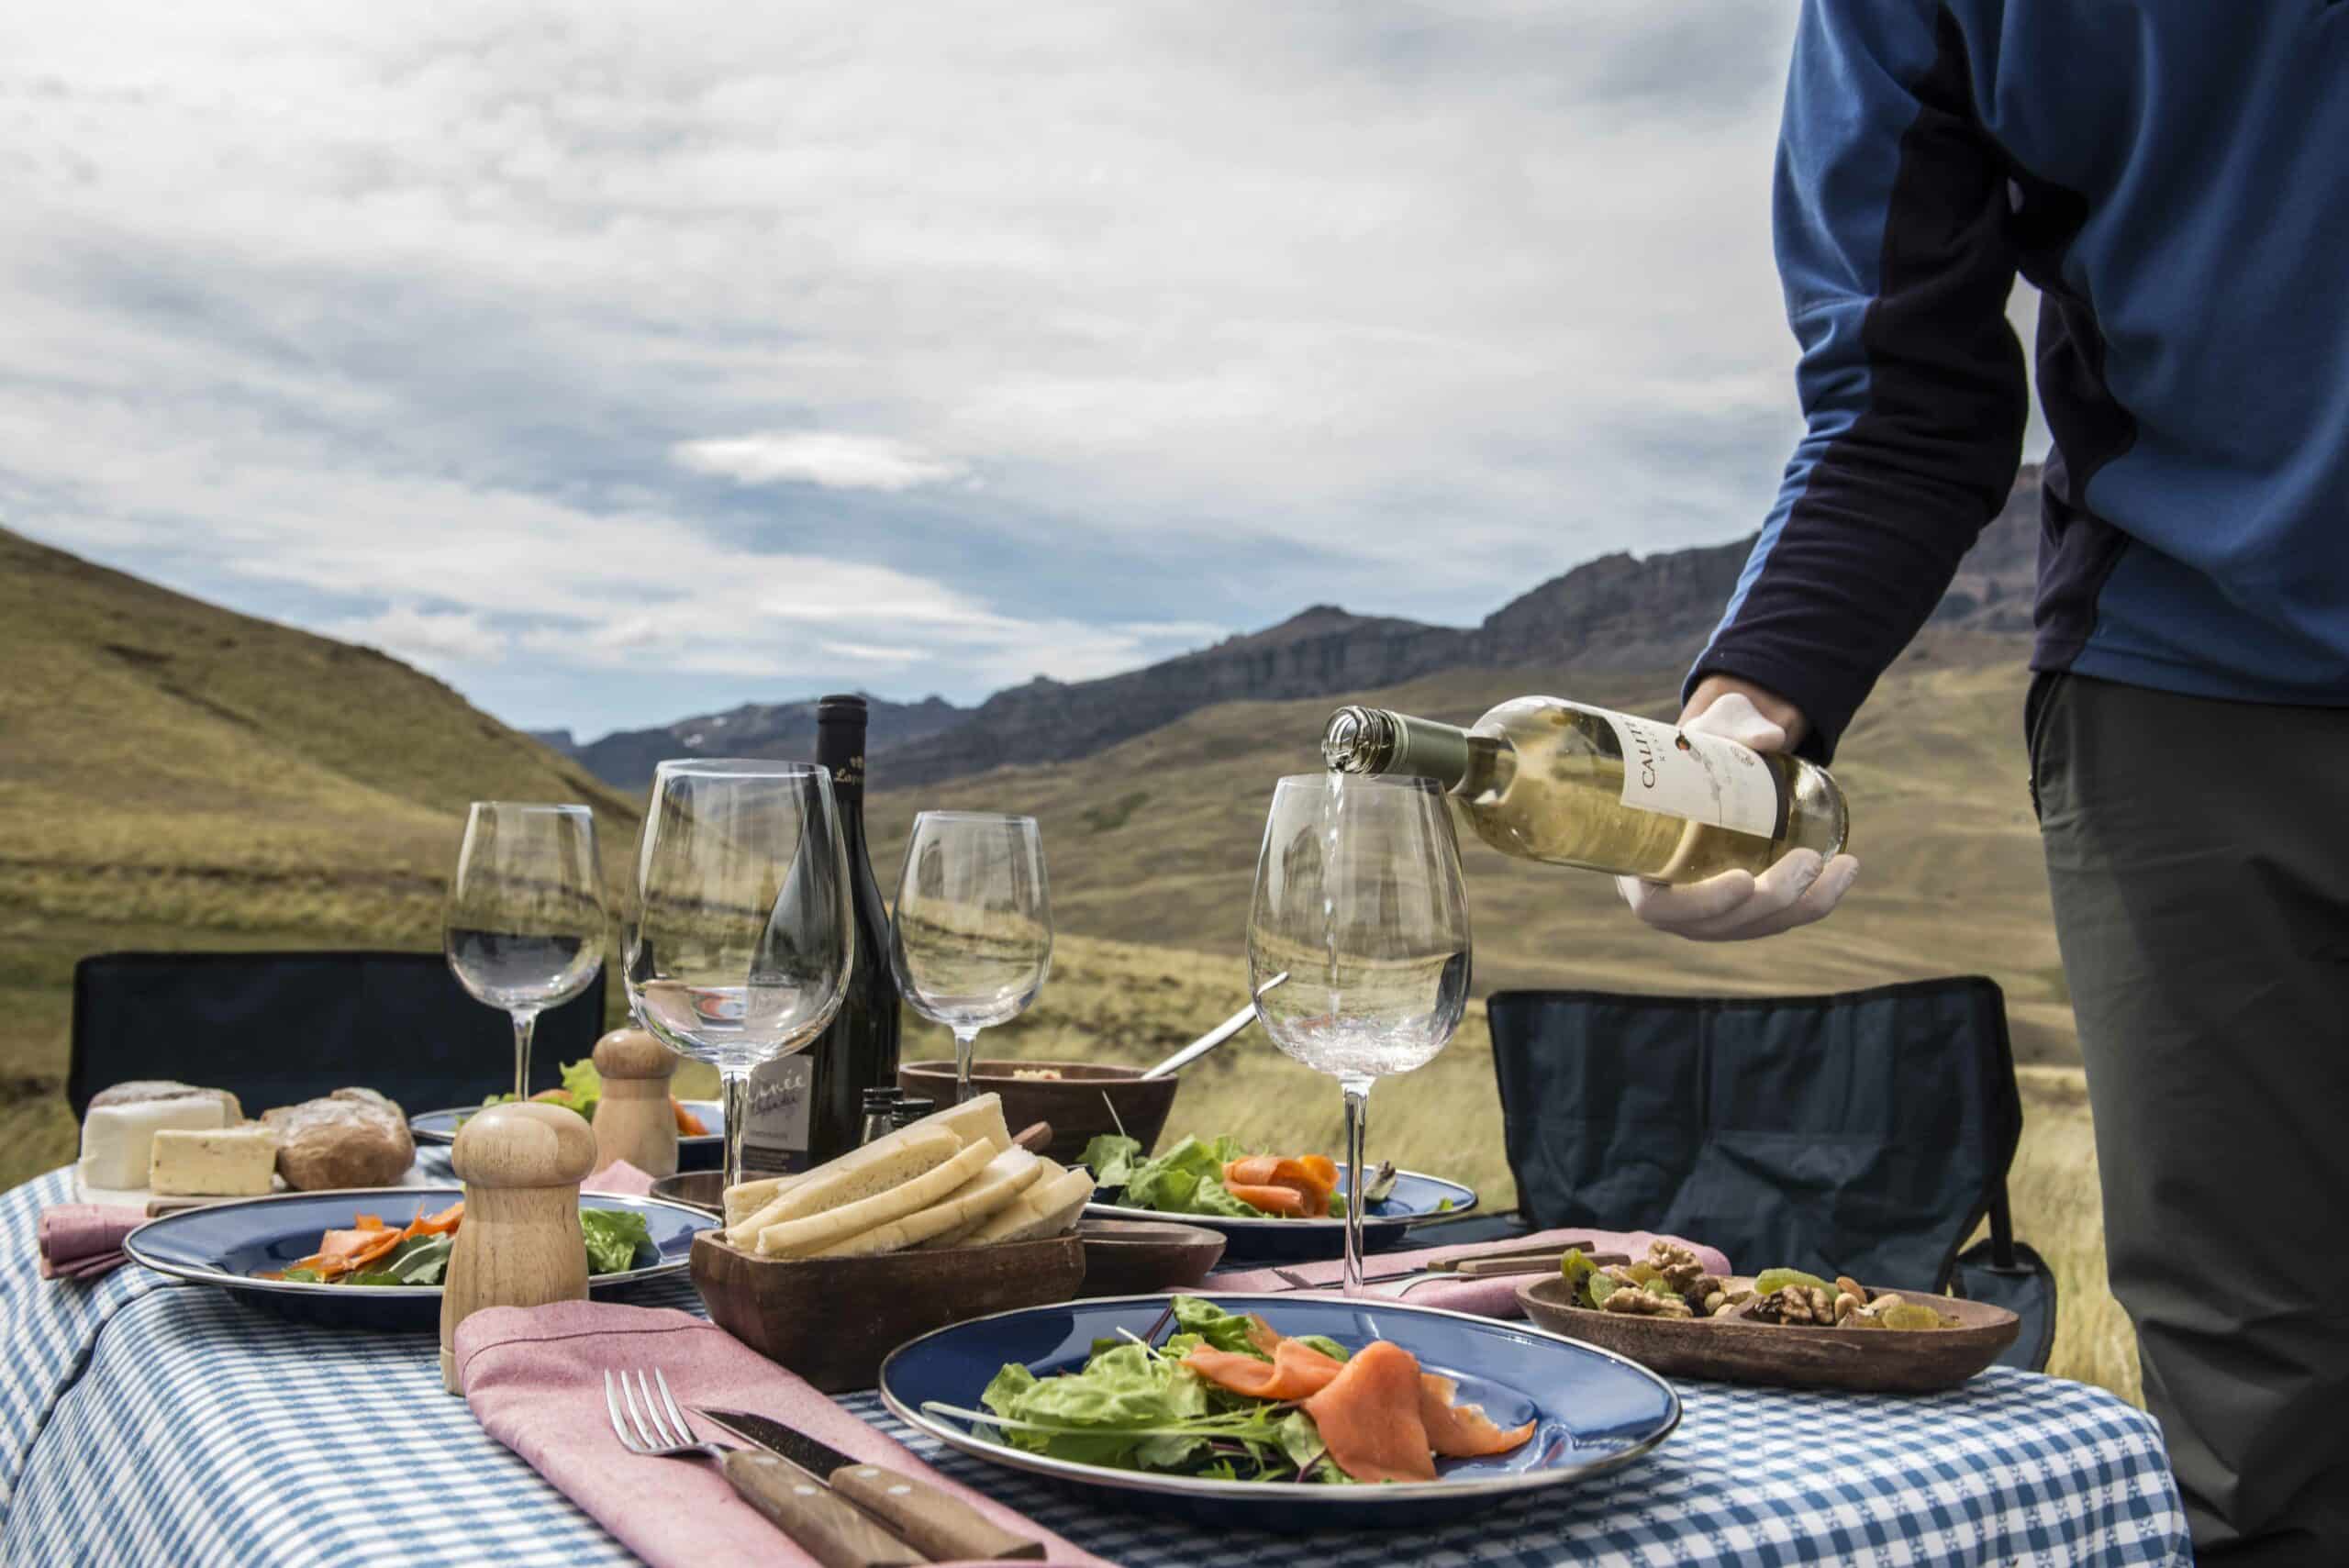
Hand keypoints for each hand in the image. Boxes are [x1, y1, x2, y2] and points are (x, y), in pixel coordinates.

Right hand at [1614, 687, 1859, 940]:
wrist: (1705, 763)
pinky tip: (1845, 872)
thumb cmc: (1691, 751)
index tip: (1743, 879)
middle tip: (1808, 860)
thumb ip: (1730, 727)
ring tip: (1844, 867)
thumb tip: (1768, 738)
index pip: (1660, 907)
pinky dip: (1817, 902)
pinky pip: (1779, 918)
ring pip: (1757, 925)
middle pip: (1721, 925)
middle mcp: (1671, 900)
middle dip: (1772, 899)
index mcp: (1639, 865)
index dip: (1701, 905)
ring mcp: (1709, 911)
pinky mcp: (1744, 907)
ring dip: (1804, 905)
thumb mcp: (1704, 732)